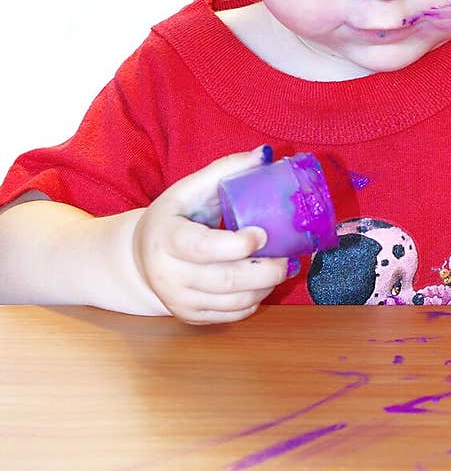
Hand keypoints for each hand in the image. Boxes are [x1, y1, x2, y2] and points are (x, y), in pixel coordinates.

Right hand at [132, 147, 290, 323]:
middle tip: (289, 256)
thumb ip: (226, 170)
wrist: (141, 256)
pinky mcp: (190, 317)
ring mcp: (178, 300)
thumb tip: (267, 153)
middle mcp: (168, 274)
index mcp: (165, 237)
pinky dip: (255, 301)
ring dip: (266, 286)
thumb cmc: (174, 217)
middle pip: (226, 280)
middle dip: (266, 270)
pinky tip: (263, 283)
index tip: (263, 234)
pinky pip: (232, 315)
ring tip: (281, 267)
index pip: (202, 247)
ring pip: (234, 302)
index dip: (237, 244)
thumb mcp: (191, 189)